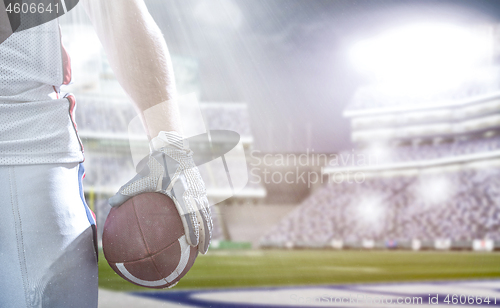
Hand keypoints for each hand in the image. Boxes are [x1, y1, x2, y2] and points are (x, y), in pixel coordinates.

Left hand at [109, 131, 211, 253]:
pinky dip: (205, 220)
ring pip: (207, 213)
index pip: (190, 213)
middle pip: (204, 217)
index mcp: (181, 190)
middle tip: (203, 251)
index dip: (193, 229)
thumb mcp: (140, 177)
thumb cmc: (155, 164)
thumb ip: (126, 192)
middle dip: (205, 235)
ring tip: (205, 245)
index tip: (193, 244)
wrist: (172, 148)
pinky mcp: (201, 188)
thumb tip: (109, 204)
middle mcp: (193, 191)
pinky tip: (201, 230)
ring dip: (208, 229)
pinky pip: (205, 207)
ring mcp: (199, 190)